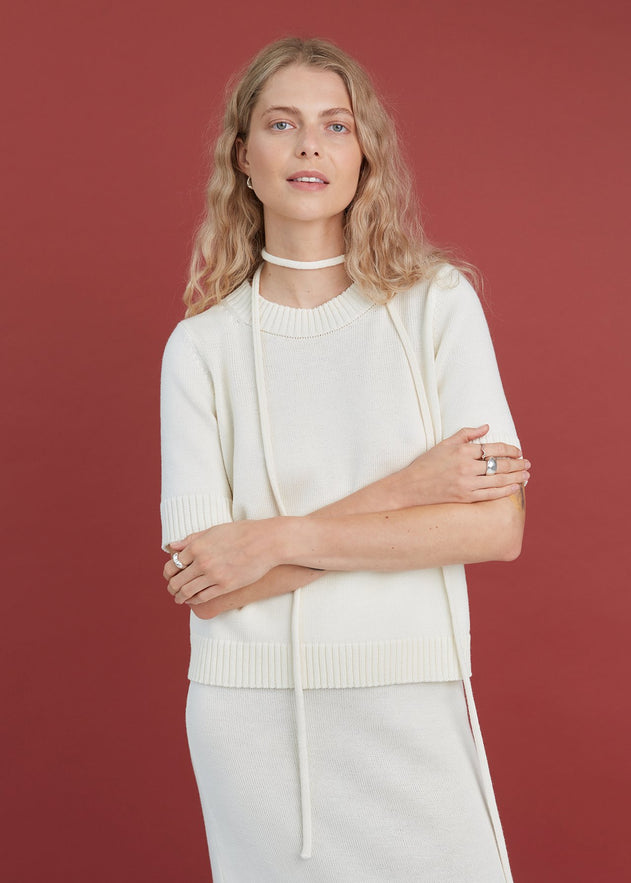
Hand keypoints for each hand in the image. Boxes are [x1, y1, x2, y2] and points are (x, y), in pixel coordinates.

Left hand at [163, 519, 281, 606]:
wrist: (266, 542)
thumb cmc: (242, 533)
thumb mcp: (214, 530)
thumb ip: (191, 539)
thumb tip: (172, 547)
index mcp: (198, 546)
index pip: (173, 563)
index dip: (169, 571)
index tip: (170, 575)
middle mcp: (202, 561)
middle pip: (177, 580)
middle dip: (171, 587)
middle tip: (172, 590)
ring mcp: (213, 575)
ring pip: (187, 591)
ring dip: (179, 596)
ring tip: (178, 598)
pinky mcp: (225, 586)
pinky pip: (202, 597)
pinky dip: (193, 600)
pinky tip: (192, 600)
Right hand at [400, 425, 529, 505]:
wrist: (411, 487)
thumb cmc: (426, 464)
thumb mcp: (444, 444)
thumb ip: (466, 434)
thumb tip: (487, 427)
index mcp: (462, 451)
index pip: (493, 448)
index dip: (509, 449)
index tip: (518, 451)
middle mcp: (466, 467)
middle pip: (500, 464)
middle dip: (518, 464)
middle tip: (528, 463)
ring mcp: (466, 484)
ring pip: (499, 480)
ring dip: (516, 477)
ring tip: (527, 475)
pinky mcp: (465, 497)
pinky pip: (491, 494)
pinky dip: (505, 490)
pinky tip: (515, 487)